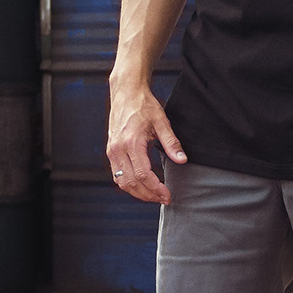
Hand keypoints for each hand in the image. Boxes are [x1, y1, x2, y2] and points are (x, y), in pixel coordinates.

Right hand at [107, 83, 185, 204]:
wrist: (126, 93)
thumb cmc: (143, 105)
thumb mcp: (162, 122)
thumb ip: (172, 143)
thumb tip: (182, 159)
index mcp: (131, 142)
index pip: (143, 174)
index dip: (156, 188)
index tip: (167, 194)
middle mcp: (118, 149)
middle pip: (131, 182)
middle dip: (148, 195)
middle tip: (164, 198)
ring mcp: (112, 151)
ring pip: (122, 182)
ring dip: (138, 193)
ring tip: (154, 196)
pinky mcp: (110, 151)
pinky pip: (117, 175)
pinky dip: (129, 185)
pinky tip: (142, 186)